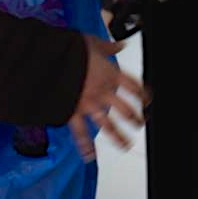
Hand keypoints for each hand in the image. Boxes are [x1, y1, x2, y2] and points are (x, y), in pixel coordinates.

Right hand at [67, 36, 146, 160]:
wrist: (50, 61)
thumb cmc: (70, 49)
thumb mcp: (92, 42)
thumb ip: (108, 46)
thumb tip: (121, 44)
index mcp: (110, 74)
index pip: (133, 87)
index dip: (143, 94)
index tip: (147, 100)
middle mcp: (103, 92)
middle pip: (125, 110)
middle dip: (135, 118)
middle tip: (139, 123)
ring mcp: (89, 105)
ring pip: (108, 125)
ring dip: (119, 137)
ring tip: (126, 145)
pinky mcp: (73, 113)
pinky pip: (81, 133)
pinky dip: (85, 146)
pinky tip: (90, 156)